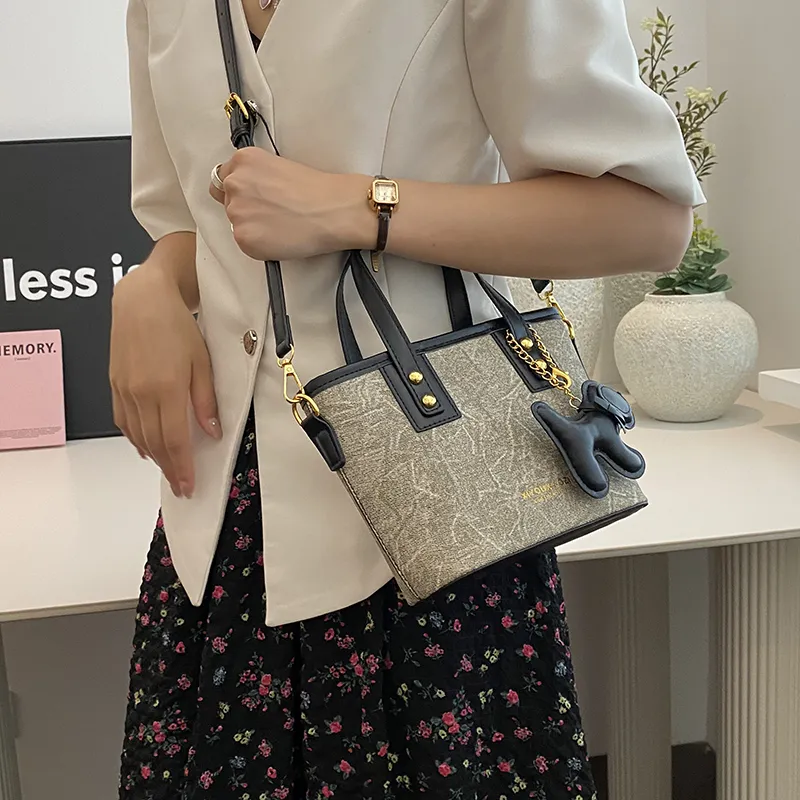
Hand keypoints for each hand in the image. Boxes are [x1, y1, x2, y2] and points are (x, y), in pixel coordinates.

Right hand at [109, 263, 220, 498]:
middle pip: (155, 443)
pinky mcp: (115, 384)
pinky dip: (136, 438)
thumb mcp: (203, 362)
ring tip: (168, 470)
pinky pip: (124, 421)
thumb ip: (206, 400)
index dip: (182, 467)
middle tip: (181, 486)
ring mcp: (124, 390)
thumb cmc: (177, 325)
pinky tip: (145, 446)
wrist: (142, 299)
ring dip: (153, 456)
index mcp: (166, 389)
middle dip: (169, 469)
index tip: (189, 485)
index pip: (175, 440)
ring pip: (138, 435)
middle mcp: (141, 394)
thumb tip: (212, 432)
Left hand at [209, 148, 374, 260]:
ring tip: (280, 225)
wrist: (333, 211)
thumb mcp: (279, 166)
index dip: (239, 190)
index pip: (222, 178)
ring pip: (236, 224)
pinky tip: (280, 237)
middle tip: (271, 213)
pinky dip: (260, 244)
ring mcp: (237, 212)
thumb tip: (250, 195)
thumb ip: (256, 177)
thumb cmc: (317, 191)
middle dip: (245, 208)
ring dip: (252, 226)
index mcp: (244, 160)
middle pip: (226, 201)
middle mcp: (235, 184)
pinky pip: (246, 244)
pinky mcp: (244, 238)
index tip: (252, 198)